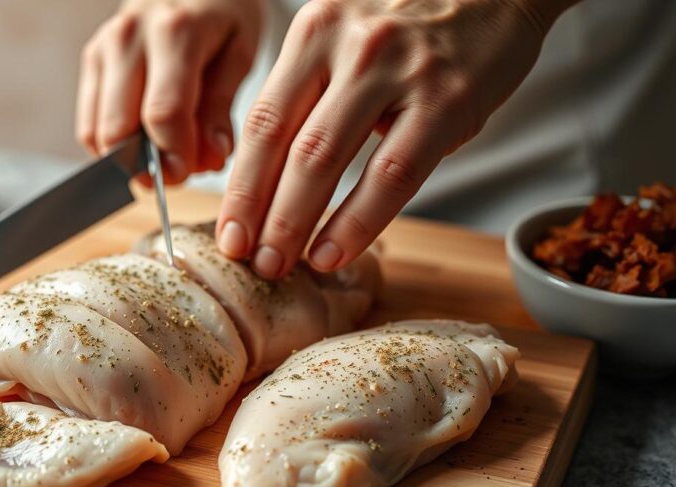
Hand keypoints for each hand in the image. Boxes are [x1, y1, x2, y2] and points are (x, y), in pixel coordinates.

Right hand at [76, 0, 262, 182]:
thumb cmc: (224, 15)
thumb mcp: (240, 54)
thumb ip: (221, 109)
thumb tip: (209, 159)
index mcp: (174, 32)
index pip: (163, 113)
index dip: (175, 155)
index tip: (190, 172)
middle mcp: (128, 37)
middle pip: (120, 127)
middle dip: (148, 166)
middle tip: (177, 173)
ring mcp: (104, 48)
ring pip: (97, 131)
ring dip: (128, 160)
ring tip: (163, 154)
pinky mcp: (91, 59)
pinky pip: (89, 124)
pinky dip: (112, 147)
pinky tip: (142, 141)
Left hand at [216, 0, 572, 278]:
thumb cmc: (414, 34)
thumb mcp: (349, 44)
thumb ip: (311, 97)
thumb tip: (269, 182)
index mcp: (313, 33)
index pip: (261, 119)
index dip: (239, 183)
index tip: (228, 232)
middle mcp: (347, 45)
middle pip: (283, 143)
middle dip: (258, 211)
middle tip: (246, 259)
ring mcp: (397, 71)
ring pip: (325, 159)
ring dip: (294, 221)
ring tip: (279, 265)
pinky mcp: (446, 100)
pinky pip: (391, 174)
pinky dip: (356, 222)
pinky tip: (333, 252)